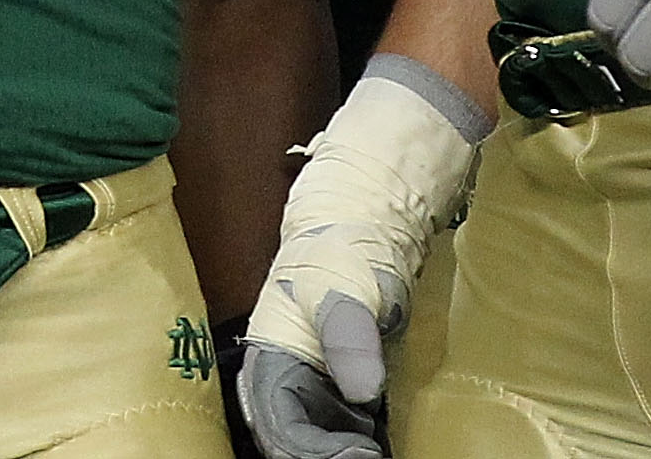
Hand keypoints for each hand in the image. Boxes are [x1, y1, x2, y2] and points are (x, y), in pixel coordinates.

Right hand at [240, 66, 479, 458]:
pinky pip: (345, 420)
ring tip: (378, 453)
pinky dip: (359, 435)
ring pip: (320, 432)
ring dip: (343, 446)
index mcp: (269, 355)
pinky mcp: (343, 377)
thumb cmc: (340, 245)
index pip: (277, 422)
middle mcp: (286, 375)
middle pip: (296, 436)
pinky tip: (381, 443)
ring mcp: (315, 378)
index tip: (353, 454)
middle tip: (369, 458)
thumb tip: (364, 392)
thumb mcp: (342, 285)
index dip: (310, 447)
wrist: (366, 216)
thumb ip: (349, 336)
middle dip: (328, 452)